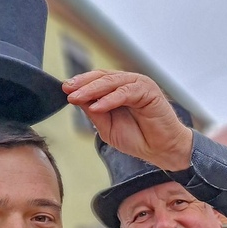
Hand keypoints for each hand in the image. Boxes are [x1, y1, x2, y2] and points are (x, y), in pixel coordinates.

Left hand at [63, 70, 192, 170]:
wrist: (162, 150)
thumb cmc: (139, 139)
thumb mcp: (107, 127)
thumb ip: (94, 113)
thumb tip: (77, 99)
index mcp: (119, 90)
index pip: (97, 80)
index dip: (80, 83)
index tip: (64, 89)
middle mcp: (129, 84)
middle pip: (102, 77)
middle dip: (82, 84)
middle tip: (67, 90)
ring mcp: (139, 85)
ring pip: (112, 82)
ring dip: (92, 90)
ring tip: (77, 98)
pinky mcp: (149, 91)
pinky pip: (126, 92)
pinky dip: (110, 99)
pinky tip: (97, 106)